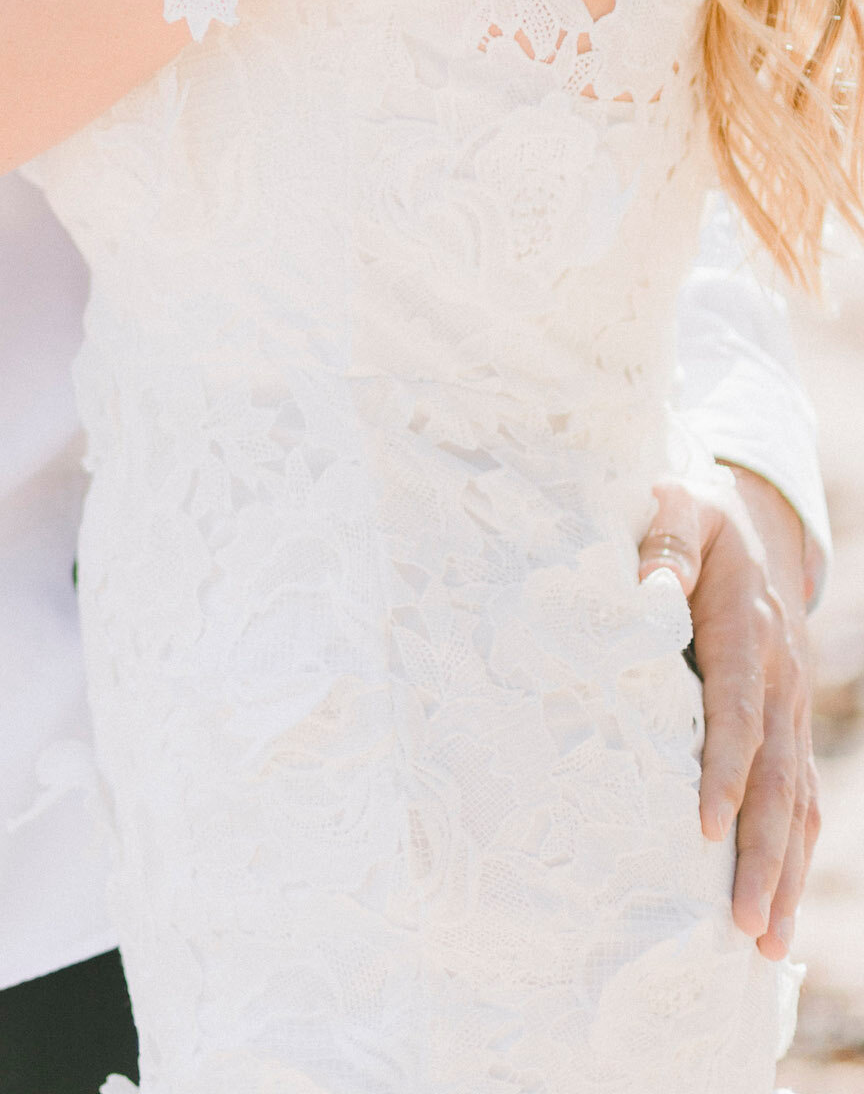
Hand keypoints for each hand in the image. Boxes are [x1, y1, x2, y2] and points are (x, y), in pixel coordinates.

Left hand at [640, 464, 816, 956]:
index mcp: (748, 629)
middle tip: (742, 921)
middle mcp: (780, 679)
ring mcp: (792, 709)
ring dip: (782, 873)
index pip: (736, 708)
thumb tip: (649, 588)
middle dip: (761, 853)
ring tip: (762, 942)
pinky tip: (776, 912)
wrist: (755, 525)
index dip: (723, 767)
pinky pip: (800, 800)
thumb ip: (663, 541)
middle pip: (775, 777)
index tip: (703, 824)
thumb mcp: (677, 507)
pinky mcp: (791, 729)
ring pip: (794, 802)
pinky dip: (792, 858)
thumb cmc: (695, 519)